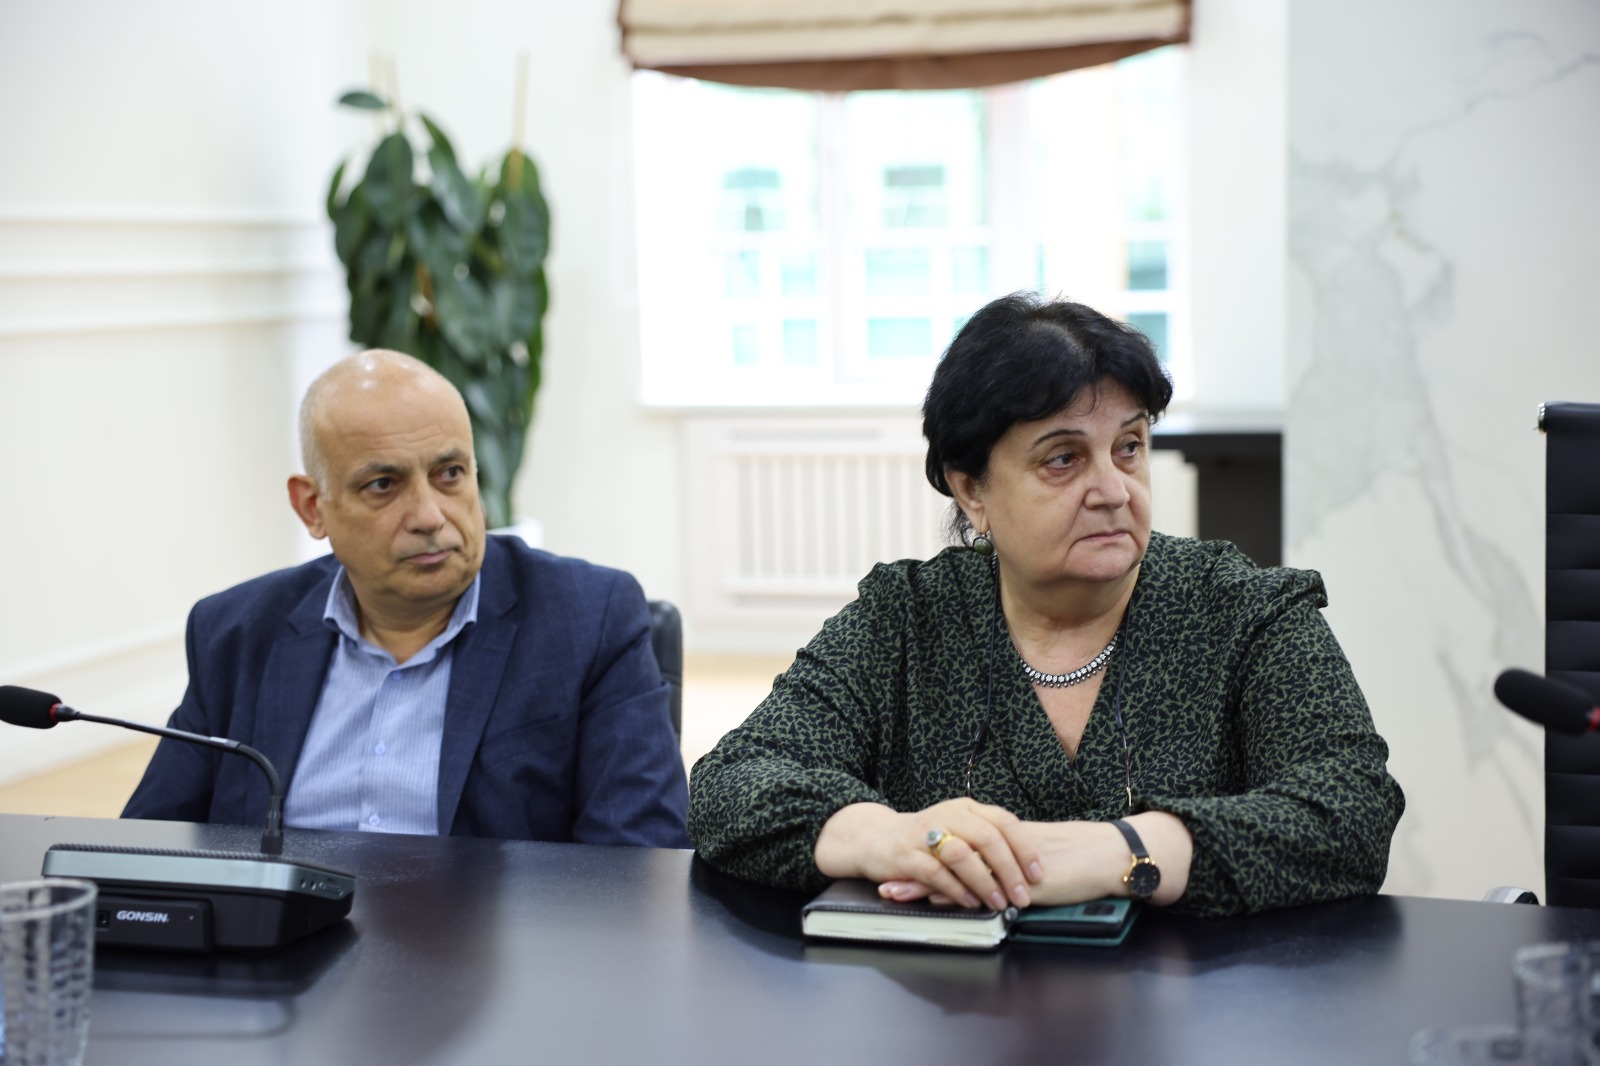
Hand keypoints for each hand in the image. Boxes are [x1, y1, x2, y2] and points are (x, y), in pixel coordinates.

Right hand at [814, 799, 1043, 909]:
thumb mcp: (958, 830)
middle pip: (987, 837)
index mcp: (966, 808)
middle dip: (1009, 870)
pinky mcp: (906, 855)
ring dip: (984, 881)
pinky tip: (969, 902)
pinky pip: (936, 872)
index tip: (1038, 873)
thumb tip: (1024, 870)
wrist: (875, 838)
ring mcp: (925, 833)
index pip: (1004, 821)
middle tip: (1022, 895)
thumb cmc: (925, 840)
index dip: (1024, 848)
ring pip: (962, 854)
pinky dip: (956, 890)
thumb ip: (985, 842)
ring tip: (998, 902)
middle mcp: (947, 815)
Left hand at [886, 812, 1192, 907]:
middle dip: (914, 871)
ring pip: (957, 874)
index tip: (899, 863)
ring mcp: (1007, 866)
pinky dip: (959, 899)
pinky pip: (983, 891)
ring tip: (896, 893)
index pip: (955, 846)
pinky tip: (937, 905)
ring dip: (925, 886)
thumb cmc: (1074, 858)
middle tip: (886, 882)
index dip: (927, 856)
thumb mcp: (1033, 857)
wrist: (1106, 856)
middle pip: (947, 857)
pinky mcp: (1021, 884)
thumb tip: (985, 876)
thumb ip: (1007, 862)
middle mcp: (998, 850)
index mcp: (1000, 841)